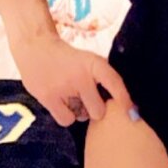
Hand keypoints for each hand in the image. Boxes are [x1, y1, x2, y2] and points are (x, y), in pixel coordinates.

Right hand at [11, 32, 137, 128]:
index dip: (125, 100)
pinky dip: (65, 115)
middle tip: (85, 98)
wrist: (35, 46)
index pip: (114, 83)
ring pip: (81, 117)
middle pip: (98, 111)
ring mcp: (63, 87)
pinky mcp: (48, 97)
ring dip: (78, 111)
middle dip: (94, 109)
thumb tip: (122, 110)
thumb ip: (102, 80)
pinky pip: (66, 120)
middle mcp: (81, 76)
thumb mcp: (88, 61)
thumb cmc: (68, 59)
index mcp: (94, 64)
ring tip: (68, 95)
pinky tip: (59, 101)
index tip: (132, 114)